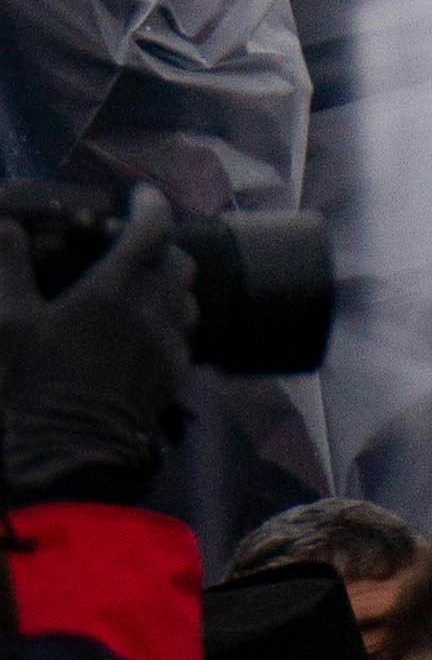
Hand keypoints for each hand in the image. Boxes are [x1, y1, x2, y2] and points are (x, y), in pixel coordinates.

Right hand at [0, 186, 197, 503]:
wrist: (67, 464)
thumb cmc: (33, 391)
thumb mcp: (7, 325)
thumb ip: (8, 266)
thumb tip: (6, 225)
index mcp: (117, 289)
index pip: (153, 228)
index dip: (149, 204)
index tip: (139, 195)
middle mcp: (154, 311)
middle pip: (178, 260)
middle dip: (161, 245)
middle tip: (130, 247)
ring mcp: (168, 348)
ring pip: (186, 297)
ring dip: (168, 284)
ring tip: (138, 289)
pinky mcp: (172, 380)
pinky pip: (182, 336)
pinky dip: (168, 322)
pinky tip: (141, 334)